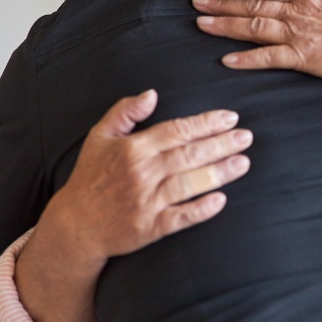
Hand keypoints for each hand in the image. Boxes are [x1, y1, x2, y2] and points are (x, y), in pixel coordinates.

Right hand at [35, 90, 251, 268]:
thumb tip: (151, 94)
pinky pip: (180, 217)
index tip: (231, 118)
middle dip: (221, 144)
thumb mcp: (99, 137)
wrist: (75, 226)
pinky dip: (200, 210)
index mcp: (132, 149)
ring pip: (188, 184)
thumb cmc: (90, 177)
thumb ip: (124, 112)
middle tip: (247, 137)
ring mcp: (146, 202)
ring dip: (218, 173)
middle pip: (189, 155)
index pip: (177, 131)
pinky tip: (221, 201)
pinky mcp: (149, 228)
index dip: (206, 123)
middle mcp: (141, 173)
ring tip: (244, 163)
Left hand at [193, 0, 321, 83]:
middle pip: (253, 6)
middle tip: (196, 2)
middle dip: (222, 4)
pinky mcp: (303, 56)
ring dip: (225, 25)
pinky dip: (247, 59)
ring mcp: (299, 34)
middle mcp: (299, 13)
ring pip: (254, 27)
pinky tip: (227, 60)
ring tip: (201, 24)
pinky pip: (269, 57)